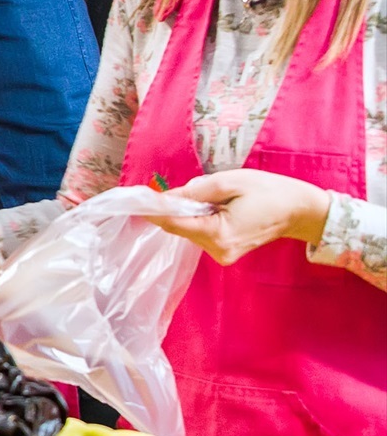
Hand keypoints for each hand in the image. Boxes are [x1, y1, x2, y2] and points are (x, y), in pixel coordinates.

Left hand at [147, 169, 332, 264]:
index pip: (172, 223)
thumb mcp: (230, 182)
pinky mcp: (225, 252)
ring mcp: (221, 254)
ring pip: (188, 229)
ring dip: (188, 212)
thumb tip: (164, 198)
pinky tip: (215, 207)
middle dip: (172, 208)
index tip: (134, 199)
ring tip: (212, 196)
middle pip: (178, 227)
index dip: (151, 210)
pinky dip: (199, 218)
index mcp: (218, 234)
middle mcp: (217, 250)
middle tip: (167, 188)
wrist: (301, 210)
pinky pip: (201, 232)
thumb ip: (194, 192)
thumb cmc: (270, 191)